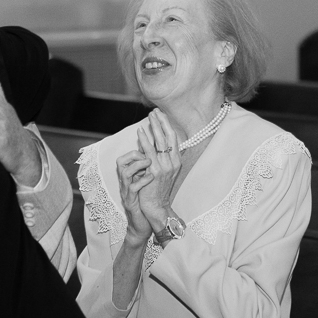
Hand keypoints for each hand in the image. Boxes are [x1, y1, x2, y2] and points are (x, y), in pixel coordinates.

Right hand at [116, 149, 153, 244]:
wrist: (145, 222)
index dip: (135, 151)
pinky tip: (151, 177)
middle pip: (120, 162)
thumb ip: (147, 170)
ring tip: (149, 162)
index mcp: (128, 177)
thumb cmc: (147, 201)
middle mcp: (125, 183)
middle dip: (134, 155)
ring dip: (138, 165)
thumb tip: (154, 155)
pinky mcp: (130, 202)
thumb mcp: (146, 182)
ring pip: (125, 173)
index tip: (148, 152)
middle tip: (148, 156)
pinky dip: (142, 180)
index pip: (124, 157)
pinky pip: (133, 188)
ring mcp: (126, 192)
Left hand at [136, 110, 181, 228]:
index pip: (174, 139)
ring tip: (149, 116)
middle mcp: (173, 163)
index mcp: (176, 162)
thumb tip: (150, 141)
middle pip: (169, 137)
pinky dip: (145, 140)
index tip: (161, 115)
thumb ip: (157, 156)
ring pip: (161, 142)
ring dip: (155, 127)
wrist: (156, 206)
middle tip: (155, 110)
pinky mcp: (155, 171)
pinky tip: (141, 131)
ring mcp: (165, 167)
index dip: (168, 126)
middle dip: (162, 122)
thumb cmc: (156, 189)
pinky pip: (149, 152)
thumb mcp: (161, 171)